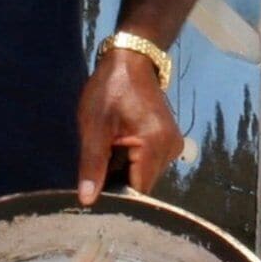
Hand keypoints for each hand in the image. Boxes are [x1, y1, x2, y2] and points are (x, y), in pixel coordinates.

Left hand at [75, 48, 180, 204]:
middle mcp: (171, 149)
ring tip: (106, 157)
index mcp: (155, 145)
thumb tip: (87, 201)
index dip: (116, 197)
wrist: (132, 60)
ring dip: (124, 172)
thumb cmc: (110, 89)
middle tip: (94, 175)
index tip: (95, 196)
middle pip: (142, 185)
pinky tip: (117, 150)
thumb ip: (92, 166)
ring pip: (145, 175)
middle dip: (119, 183)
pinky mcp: (169, 141)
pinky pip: (149, 164)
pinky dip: (131, 162)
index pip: (138, 192)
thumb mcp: (94, 127)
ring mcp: (173, 145)